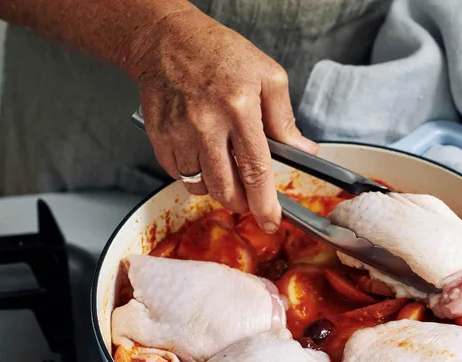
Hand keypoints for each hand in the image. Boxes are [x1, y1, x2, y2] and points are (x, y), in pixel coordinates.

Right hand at [131, 10, 317, 231]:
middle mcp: (206, 124)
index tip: (271, 221)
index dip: (264, 204)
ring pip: (201, 187)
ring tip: (226, 168)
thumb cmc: (219, 53)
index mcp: (239, 108)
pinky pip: (179, 175)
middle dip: (242, 203)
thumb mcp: (268, 76)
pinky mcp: (158, 138)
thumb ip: (286, 119)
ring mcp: (178, 133)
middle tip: (250, 197)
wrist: (167, 41)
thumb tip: (304, 151)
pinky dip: (195, 175)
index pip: (255, 170)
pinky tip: (204, 155)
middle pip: (225, 189)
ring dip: (218, 188)